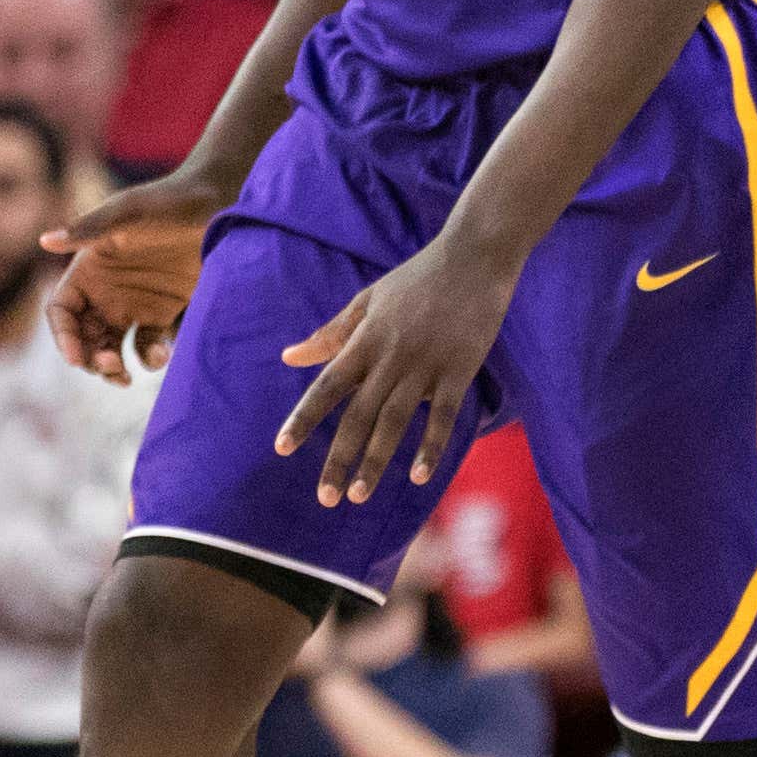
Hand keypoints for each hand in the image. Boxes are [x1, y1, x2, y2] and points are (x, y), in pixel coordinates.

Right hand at [46, 170, 231, 381]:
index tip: (75, 357)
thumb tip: (45, 241)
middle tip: (109, 366)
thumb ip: (90, 229)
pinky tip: (161, 356)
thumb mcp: (128, 213)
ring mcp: (135, 302)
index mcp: (89, 268)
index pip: (62, 310)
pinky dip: (149, 357)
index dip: (63, 335)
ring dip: (112, 366)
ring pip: (111, 346)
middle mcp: (107, 289)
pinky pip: (148, 344)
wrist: (221, 203)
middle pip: (83, 336)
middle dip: (88, 357)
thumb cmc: (169, 200)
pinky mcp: (165, 310)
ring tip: (125, 376)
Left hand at [278, 235, 519, 504]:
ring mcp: (426, 365)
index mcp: (364, 340)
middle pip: (357, 416)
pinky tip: (418, 477)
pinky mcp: (460, 370)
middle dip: (338, 459)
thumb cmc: (417, 278)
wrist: (474, 257)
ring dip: (376, 461)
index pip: (326, 388)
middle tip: (326, 498)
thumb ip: (330, 333)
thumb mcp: (367, 300)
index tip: (282, 449)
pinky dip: (430, 447)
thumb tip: (288, 357)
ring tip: (360, 495)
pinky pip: (443, 417)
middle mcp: (390, 357)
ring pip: (394, 422)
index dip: (303, 420)